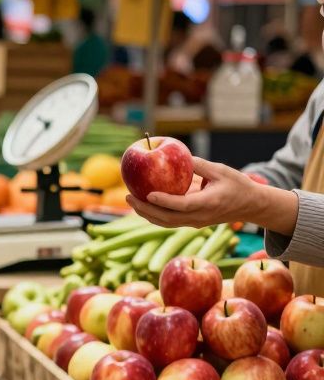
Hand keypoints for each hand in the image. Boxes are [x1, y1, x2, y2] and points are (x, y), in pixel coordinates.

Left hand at [125, 157, 258, 227]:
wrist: (251, 205)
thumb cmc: (238, 185)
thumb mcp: (221, 170)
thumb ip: (199, 165)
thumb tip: (177, 155)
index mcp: (209, 203)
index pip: (182, 205)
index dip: (164, 201)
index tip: (148, 194)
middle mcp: (200, 216)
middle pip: (168, 219)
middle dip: (146, 210)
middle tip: (128, 197)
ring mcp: (196, 222)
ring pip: (166, 223)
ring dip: (147, 214)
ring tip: (131, 201)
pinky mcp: (193, 223)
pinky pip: (170, 222)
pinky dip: (155, 215)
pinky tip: (143, 204)